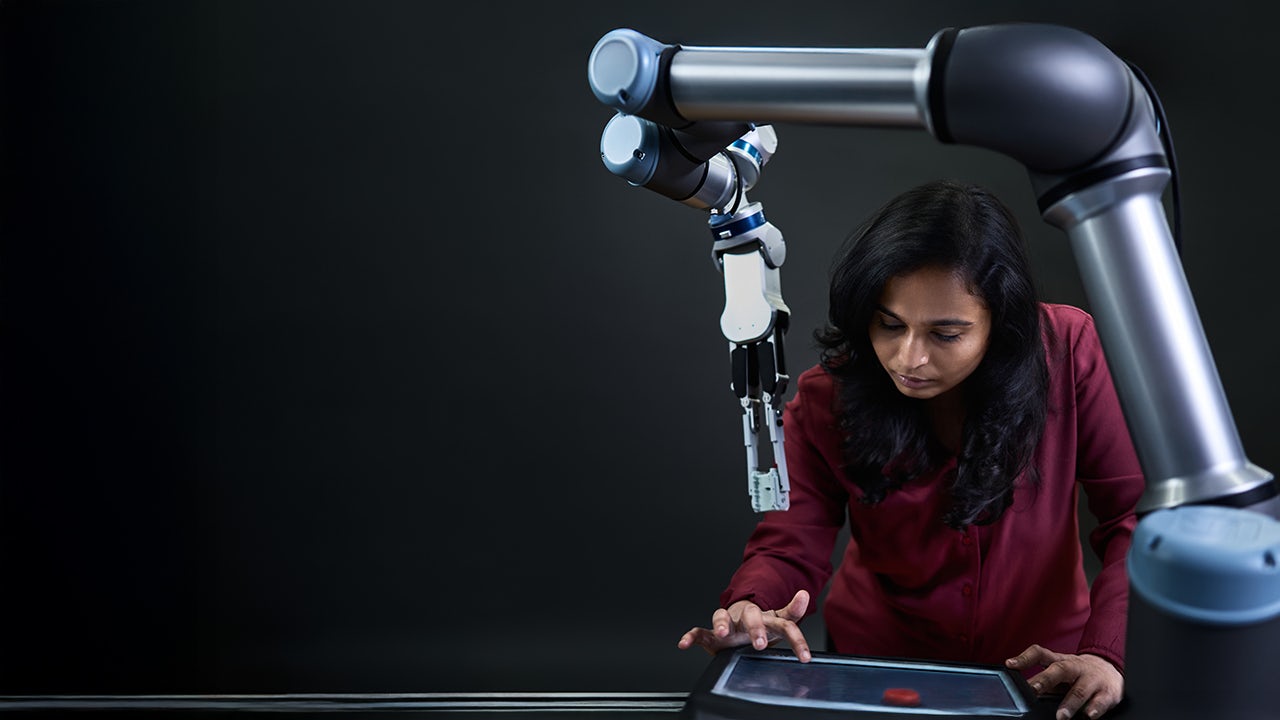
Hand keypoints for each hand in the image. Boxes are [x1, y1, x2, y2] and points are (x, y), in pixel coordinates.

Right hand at [676, 589, 811, 661]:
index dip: (794, 639)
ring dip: (721, 623)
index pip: (783, 623)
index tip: (804, 657)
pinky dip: (691, 636)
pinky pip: (699, 632)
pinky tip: (684, 643)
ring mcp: (729, 624)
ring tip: (721, 633)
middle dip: (754, 628)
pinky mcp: (712, 634)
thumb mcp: (779, 620)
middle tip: (759, 643)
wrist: (739, 623)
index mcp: (767, 617)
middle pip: (750, 615)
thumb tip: (805, 594)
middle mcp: (746, 617)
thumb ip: (793, 612)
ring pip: (722, 616)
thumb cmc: (761, 623)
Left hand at [1006, 644, 1122, 718]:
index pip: (1040, 653)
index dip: (1024, 658)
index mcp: (1060, 661)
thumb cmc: (1079, 673)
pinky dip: (1095, 708)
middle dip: (1045, 679)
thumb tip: (1023, 692)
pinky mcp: (1107, 693)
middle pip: (1060, 669)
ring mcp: (1092, 679)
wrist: (1111, 670)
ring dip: (1070, 703)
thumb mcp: (1060, 672)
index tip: (1010, 665)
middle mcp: (1076, 667)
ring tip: (1061, 716)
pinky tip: (1089, 715)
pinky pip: (1101, 701)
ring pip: (1080, 689)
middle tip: (1033, 690)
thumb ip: (1044, 681)